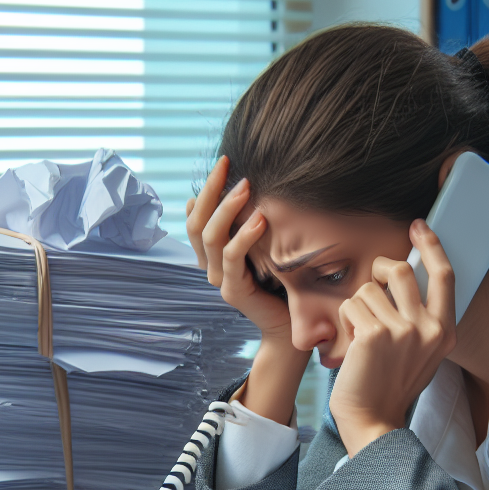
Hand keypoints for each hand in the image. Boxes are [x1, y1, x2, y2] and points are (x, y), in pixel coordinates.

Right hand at [185, 157, 307, 424]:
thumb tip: (254, 189)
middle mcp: (210, 266)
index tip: (225, 163)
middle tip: (227, 163)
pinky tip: (260, 218)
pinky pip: (232, 258)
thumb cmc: (284, 283)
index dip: (206, 189)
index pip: (197, 216)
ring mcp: (219, 279)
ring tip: (245, 185)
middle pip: (197, 222)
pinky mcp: (234, 291)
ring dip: (226, 207)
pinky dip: (244, 236)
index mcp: (214, 254)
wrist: (292, 326)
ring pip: (210, 236)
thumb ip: (254, 224)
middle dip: (211, 189)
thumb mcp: (267, 246)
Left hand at [330, 220, 455, 457]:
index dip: (432, 245)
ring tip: (361, 336)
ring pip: (369, 288)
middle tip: (373, 286)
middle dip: (379, 269)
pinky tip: (351, 346)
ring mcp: (403, 331)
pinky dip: (345, 321)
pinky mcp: (373, 334)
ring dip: (357, 306)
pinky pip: (351, 305)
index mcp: (445, 331)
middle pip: (401, 270)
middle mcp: (428, 328)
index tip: (419, 227)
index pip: (444, 275)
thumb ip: (420, 317)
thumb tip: (402, 276)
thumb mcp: (421, 352)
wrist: (373, 420)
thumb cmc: (390, 385)